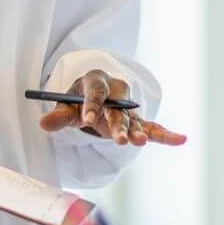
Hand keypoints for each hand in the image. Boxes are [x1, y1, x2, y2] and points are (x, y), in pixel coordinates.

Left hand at [36, 69, 186, 146]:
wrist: (95, 93)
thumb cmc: (79, 99)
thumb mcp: (66, 105)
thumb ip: (58, 116)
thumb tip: (42, 124)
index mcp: (97, 82)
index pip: (95, 94)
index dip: (91, 106)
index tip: (87, 119)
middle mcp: (117, 93)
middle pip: (117, 110)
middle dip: (117, 124)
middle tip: (118, 139)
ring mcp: (129, 108)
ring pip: (133, 121)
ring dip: (137, 132)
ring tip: (140, 142)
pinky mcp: (137, 120)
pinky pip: (152, 127)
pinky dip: (165, 134)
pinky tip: (181, 139)